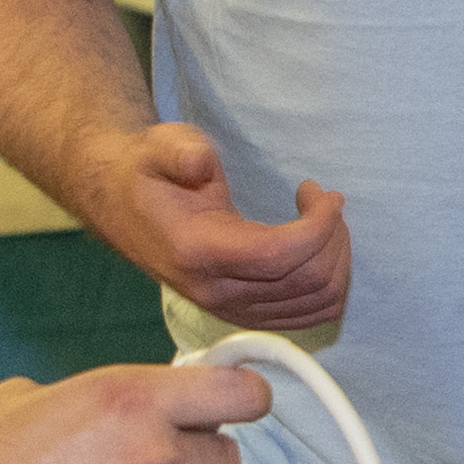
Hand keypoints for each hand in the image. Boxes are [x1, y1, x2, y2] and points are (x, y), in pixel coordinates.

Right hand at [98, 121, 350, 329]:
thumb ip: (179, 152)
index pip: (279, 255)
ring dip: (336, 258)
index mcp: (198, 252)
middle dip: (332, 236)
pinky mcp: (247, 316)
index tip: (322, 192)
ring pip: (317, 303)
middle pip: (307, 281)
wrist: (126, 210)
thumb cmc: (150, 174)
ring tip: (322, 220)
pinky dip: (328, 282)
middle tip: (323, 200)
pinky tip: (315, 245)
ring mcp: (233, 311)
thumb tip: (198, 162)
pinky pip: (309, 315)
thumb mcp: (158, 148)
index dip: (317, 225)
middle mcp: (217, 293)